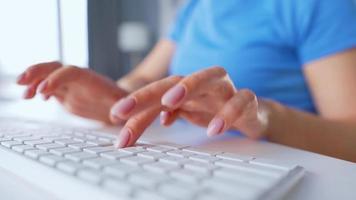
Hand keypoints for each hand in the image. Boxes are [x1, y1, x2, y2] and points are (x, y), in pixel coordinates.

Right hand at [17, 61, 127, 123]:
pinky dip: (36, 89)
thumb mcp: (131, 106)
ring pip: (48, 76)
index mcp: (94, 81)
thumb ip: (123, 108)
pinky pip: (49, 88)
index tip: (44, 90)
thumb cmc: (130, 104)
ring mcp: (72, 87)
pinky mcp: (67, 95)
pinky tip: (29, 97)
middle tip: (21, 82)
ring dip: (33, 80)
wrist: (126, 104)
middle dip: (37, 72)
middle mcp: (80, 81)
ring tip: (23, 92)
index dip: (57, 79)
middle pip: (56, 68)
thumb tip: (116, 115)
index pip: (72, 72)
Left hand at [110, 66, 267, 146]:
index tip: (115, 118)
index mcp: (186, 88)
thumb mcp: (188, 112)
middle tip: (124, 109)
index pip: (157, 93)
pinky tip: (214, 128)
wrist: (252, 113)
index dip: (135, 104)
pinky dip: (228, 112)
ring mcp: (225, 89)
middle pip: (174, 81)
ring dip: (188, 86)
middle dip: (148, 93)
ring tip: (168, 102)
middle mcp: (203, 83)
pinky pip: (240, 100)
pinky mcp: (247, 99)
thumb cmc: (215, 109)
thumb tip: (149, 118)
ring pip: (209, 77)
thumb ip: (169, 112)